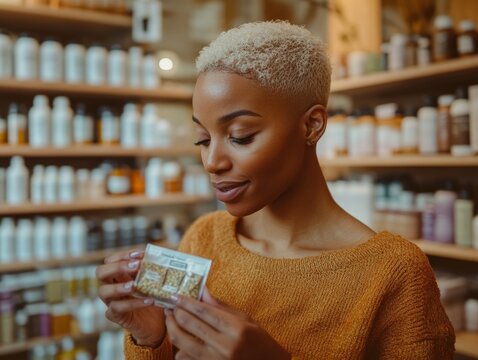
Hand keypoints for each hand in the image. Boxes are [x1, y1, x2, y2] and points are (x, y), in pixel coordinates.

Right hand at [96, 249, 165, 347]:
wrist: (155, 323)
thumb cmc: (152, 297)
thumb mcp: (152, 282)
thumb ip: (153, 270)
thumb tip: (161, 256)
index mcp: (118, 275)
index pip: (111, 260)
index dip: (123, 255)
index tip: (140, 255)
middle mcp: (110, 286)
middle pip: (101, 272)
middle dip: (117, 267)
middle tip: (136, 267)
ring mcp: (110, 301)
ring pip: (103, 291)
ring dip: (120, 287)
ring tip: (135, 285)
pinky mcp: (115, 316)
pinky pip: (118, 308)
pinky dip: (133, 303)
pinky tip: (148, 300)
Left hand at [165, 288, 289, 359]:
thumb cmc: (258, 340)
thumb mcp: (245, 319)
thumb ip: (221, 306)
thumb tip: (202, 290)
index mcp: (236, 329)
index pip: (204, 311)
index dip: (187, 302)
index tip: (175, 295)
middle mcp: (226, 346)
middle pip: (191, 325)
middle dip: (176, 312)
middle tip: (170, 305)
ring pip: (184, 344)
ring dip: (173, 329)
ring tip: (170, 320)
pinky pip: (187, 359)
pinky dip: (180, 350)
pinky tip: (179, 340)